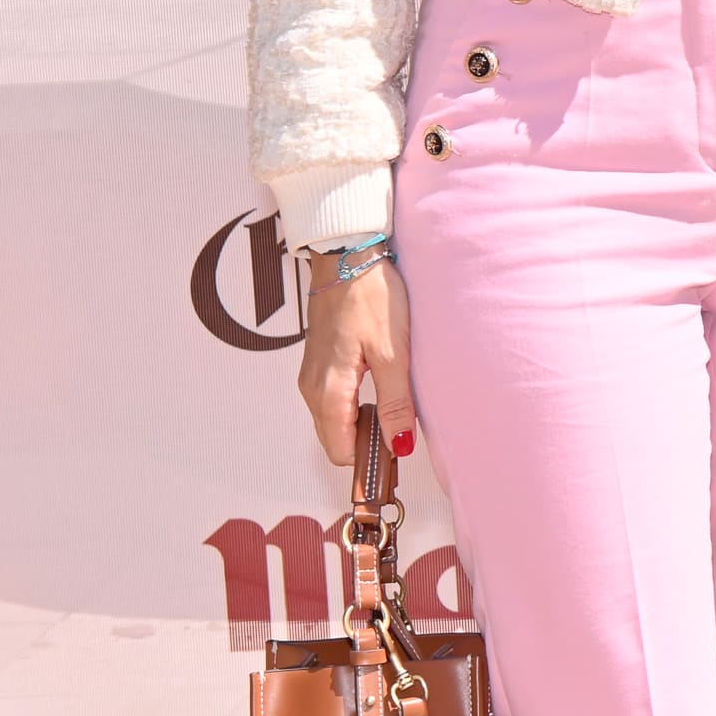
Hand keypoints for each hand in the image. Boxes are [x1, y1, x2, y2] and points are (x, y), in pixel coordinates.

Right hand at [296, 251, 415, 465]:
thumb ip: (396, 402)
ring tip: (397, 410)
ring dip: (362, 424)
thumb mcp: (394, 352)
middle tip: (403, 433)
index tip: (399, 454)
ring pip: (335, 420)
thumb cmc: (372, 297)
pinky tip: (382, 390)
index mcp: (327, 392)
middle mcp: (311, 389)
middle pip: (335, 439)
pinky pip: (334, 400)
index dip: (369, 460)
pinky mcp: (319, 363)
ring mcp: (312, 376)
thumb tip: (400, 446)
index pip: (341, 451)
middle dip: (366, 445)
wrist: (348, 256)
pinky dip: (356, 406)